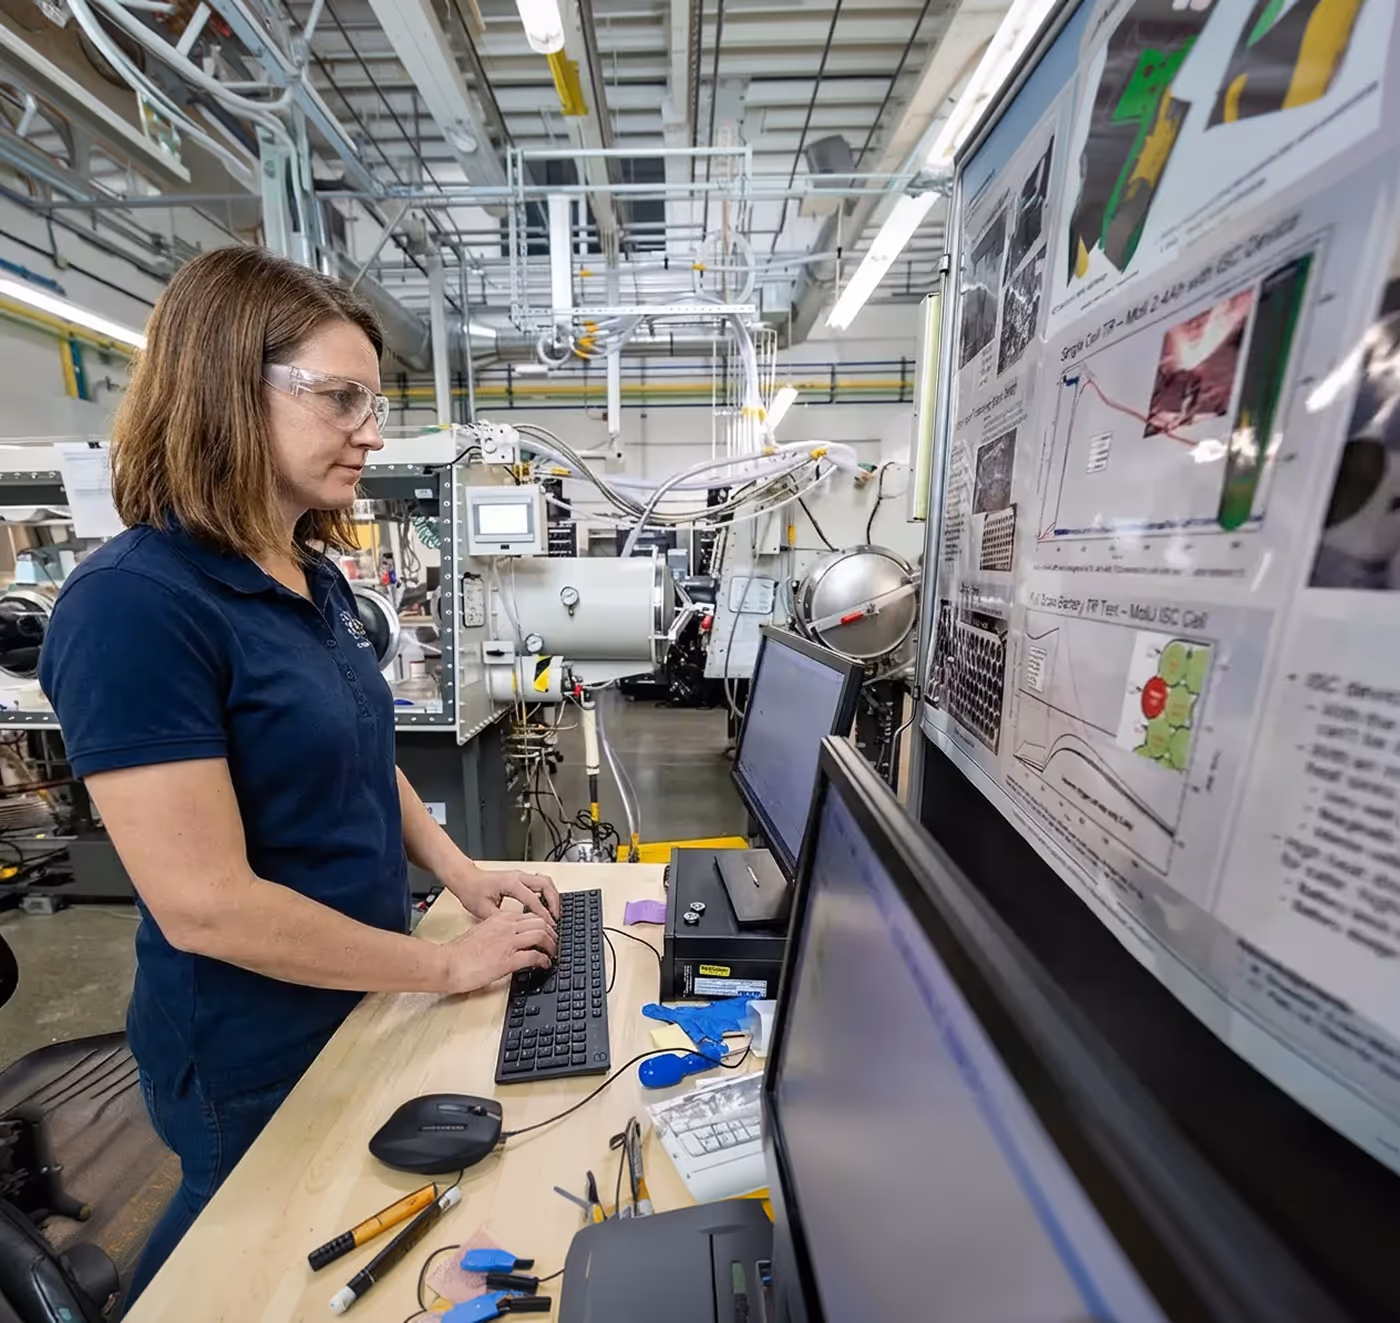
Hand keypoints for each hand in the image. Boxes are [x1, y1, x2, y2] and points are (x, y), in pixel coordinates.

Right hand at [440, 912, 557, 993]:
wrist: (448, 963)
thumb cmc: (459, 952)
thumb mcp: (482, 932)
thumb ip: (498, 930)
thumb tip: (510, 938)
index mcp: (499, 919)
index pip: (529, 915)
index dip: (542, 923)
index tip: (546, 931)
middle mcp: (506, 927)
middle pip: (540, 921)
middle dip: (551, 932)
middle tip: (554, 942)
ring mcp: (508, 942)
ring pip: (541, 935)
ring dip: (551, 945)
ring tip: (552, 953)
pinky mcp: (507, 960)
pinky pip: (534, 956)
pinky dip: (544, 960)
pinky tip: (544, 965)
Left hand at [449, 864, 560, 924]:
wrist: (465, 879)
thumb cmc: (471, 891)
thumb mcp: (484, 910)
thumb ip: (503, 919)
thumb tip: (518, 930)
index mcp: (510, 884)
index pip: (533, 899)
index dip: (543, 914)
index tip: (550, 926)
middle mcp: (517, 877)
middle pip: (546, 885)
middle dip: (554, 902)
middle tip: (556, 918)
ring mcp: (520, 875)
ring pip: (545, 881)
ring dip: (552, 896)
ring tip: (554, 912)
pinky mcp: (520, 877)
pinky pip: (540, 882)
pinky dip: (547, 892)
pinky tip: (546, 903)